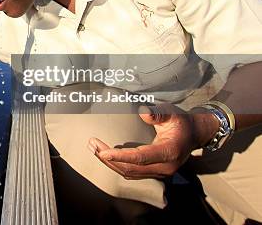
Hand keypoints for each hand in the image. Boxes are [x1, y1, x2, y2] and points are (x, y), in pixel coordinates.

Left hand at [88, 103, 219, 179]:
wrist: (194, 134)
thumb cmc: (181, 122)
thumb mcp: (172, 113)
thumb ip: (158, 113)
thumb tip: (143, 113)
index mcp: (169, 152)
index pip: (140, 158)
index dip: (120, 156)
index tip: (103, 151)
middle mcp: (165, 167)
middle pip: (131, 169)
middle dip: (109, 159)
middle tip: (92, 145)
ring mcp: (160, 173)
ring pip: (130, 174)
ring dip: (110, 163)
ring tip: (94, 149)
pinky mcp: (155, 173)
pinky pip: (133, 173)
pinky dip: (117, 165)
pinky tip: (106, 155)